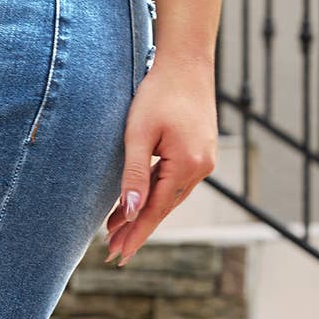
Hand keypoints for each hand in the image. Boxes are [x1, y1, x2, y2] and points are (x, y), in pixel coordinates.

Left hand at [103, 54, 217, 264]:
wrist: (186, 62)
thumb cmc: (158, 93)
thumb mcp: (138, 135)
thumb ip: (134, 175)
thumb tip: (130, 213)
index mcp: (187, 165)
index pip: (156, 210)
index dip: (136, 234)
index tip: (119, 256)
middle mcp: (201, 167)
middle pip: (163, 207)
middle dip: (137, 229)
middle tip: (113, 253)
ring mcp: (204, 160)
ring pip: (169, 196)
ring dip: (144, 213)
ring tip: (117, 231)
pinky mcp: (200, 152)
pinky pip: (175, 182)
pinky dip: (155, 194)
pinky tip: (138, 202)